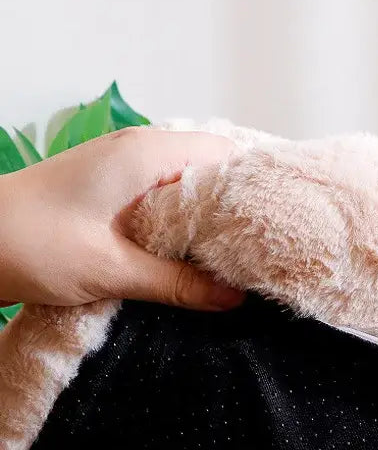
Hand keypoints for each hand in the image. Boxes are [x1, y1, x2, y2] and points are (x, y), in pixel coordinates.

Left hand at [0, 127, 243, 309]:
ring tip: (236, 256)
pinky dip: (183, 222)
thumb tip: (233, 298)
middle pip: (211, 168)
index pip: (224, 154)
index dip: (254, 187)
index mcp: (145, 154)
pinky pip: (165, 197)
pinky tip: (193, 253)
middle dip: (237, 207)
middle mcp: (138, 150)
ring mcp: (123, 167)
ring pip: (188, 184)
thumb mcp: (112, 269)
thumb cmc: (28, 242)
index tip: (276, 224)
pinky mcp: (112, 188)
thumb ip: (177, 282)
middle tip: (263, 247)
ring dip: (208, 219)